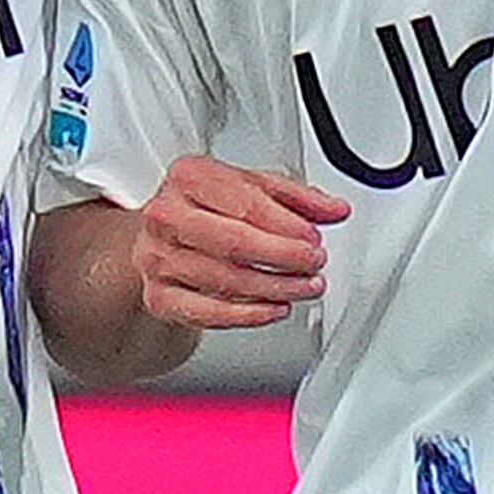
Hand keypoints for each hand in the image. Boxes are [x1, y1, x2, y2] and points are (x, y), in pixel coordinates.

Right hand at [137, 155, 348, 330]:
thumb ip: (296, 198)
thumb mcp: (251, 189)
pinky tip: (275, 308)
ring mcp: (158, 258)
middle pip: (234, 242)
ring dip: (276, 288)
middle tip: (313, 263)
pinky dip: (249, 315)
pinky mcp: (159, 297)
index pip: (246, 203)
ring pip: (226, 281)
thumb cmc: (205, 210)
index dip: (287, 225)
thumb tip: (334, 209)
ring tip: (304, 287)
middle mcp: (167, 216)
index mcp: (189, 178)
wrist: (159, 240)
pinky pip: (209, 313)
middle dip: (284, 257)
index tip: (314, 237)